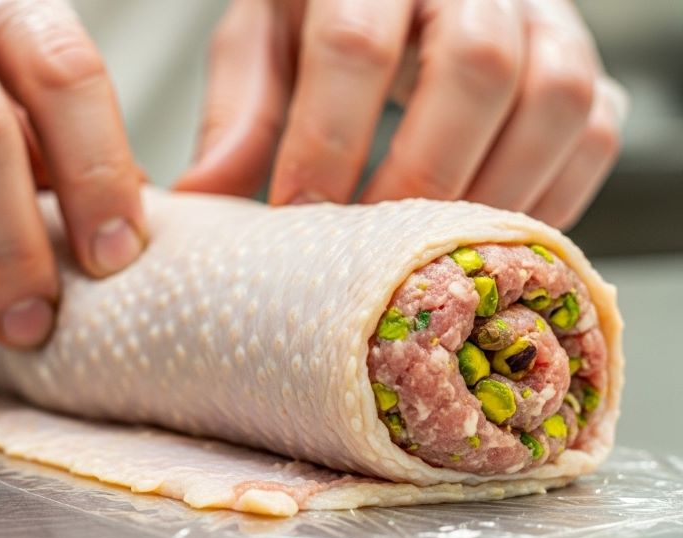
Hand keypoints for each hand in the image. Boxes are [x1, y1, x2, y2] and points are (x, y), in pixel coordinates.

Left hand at [176, 0, 627, 229]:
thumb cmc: (326, 14)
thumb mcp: (267, 42)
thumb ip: (242, 112)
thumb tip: (203, 197)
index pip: (355, 40)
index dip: (325, 138)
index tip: (297, 214)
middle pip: (473, 66)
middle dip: (416, 173)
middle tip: (368, 251)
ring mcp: (543, 18)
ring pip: (552, 99)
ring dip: (491, 193)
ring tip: (430, 255)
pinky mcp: (586, 64)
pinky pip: (594, 133)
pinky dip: (548, 197)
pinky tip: (489, 239)